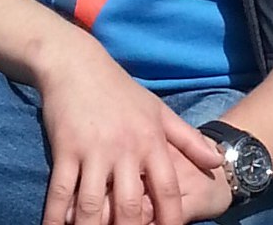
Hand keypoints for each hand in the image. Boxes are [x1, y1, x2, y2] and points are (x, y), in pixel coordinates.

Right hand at [37, 42, 222, 224]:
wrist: (77, 63)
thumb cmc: (120, 89)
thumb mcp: (158, 110)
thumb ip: (189, 139)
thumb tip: (217, 162)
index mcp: (150, 140)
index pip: (167, 190)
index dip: (170, 220)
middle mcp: (124, 149)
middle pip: (130, 207)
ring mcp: (93, 150)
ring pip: (93, 207)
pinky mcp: (66, 149)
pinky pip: (61, 192)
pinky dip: (55, 218)